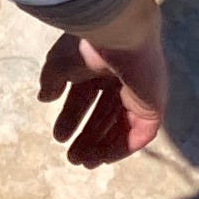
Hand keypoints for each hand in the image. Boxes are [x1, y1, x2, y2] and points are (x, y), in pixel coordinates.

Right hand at [38, 30, 168, 168]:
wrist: (119, 36)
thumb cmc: (88, 46)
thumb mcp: (59, 64)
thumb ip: (52, 80)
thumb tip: (44, 98)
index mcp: (101, 67)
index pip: (86, 97)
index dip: (72, 118)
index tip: (59, 137)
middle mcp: (122, 80)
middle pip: (104, 115)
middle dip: (87, 137)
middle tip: (72, 157)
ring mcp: (140, 94)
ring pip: (121, 126)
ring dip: (102, 146)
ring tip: (83, 162)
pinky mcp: (153, 106)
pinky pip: (139, 133)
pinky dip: (121, 147)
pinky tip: (102, 158)